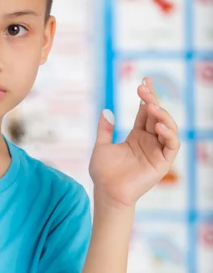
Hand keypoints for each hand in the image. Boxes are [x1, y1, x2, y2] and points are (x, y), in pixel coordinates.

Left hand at [89, 77, 180, 207]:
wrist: (107, 193)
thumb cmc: (103, 173)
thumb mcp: (101, 146)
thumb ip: (105, 129)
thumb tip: (106, 110)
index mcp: (137, 136)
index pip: (145, 112)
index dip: (146, 96)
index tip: (144, 80)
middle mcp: (149, 141)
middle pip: (157, 115)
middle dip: (152, 99)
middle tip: (143, 88)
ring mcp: (157, 151)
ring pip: (168, 127)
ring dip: (162, 114)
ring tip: (151, 106)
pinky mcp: (163, 163)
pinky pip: (172, 145)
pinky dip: (169, 134)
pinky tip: (159, 126)